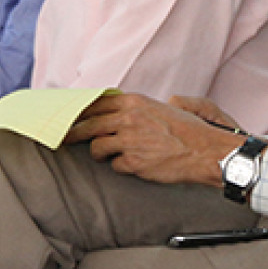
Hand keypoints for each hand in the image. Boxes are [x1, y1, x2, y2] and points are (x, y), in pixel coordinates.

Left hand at [66, 93, 243, 186]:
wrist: (204, 151)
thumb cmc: (188, 129)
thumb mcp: (162, 107)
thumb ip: (138, 107)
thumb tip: (120, 109)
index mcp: (134, 102)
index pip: (95, 103)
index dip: (78, 111)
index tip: (68, 116)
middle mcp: (128, 118)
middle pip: (87, 125)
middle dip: (72, 133)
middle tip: (63, 138)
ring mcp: (128, 141)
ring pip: (96, 147)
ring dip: (99, 152)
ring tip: (105, 155)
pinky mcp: (133, 162)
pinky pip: (114, 166)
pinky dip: (120, 166)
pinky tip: (132, 164)